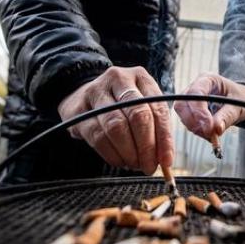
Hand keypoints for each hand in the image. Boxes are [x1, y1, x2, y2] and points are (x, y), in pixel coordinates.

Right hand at [57, 66, 172, 174]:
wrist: (82, 95)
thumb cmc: (121, 104)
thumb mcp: (143, 105)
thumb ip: (156, 128)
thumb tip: (165, 159)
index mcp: (140, 77)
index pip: (157, 108)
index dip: (164, 138)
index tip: (166, 160)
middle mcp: (118, 79)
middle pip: (137, 116)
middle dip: (146, 147)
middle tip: (149, 166)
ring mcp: (96, 93)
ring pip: (116, 127)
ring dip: (129, 153)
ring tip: (135, 164)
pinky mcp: (78, 110)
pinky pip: (98, 137)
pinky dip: (112, 155)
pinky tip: (120, 161)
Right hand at [174, 73, 244, 138]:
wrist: (240, 100)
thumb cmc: (239, 98)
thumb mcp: (238, 106)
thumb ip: (227, 116)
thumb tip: (216, 129)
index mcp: (208, 79)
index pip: (195, 93)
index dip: (199, 112)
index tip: (209, 128)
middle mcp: (195, 86)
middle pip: (182, 104)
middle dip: (194, 122)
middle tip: (210, 135)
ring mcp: (190, 98)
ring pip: (182, 114)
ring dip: (195, 128)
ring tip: (212, 136)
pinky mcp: (189, 109)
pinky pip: (187, 121)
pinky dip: (197, 130)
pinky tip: (209, 134)